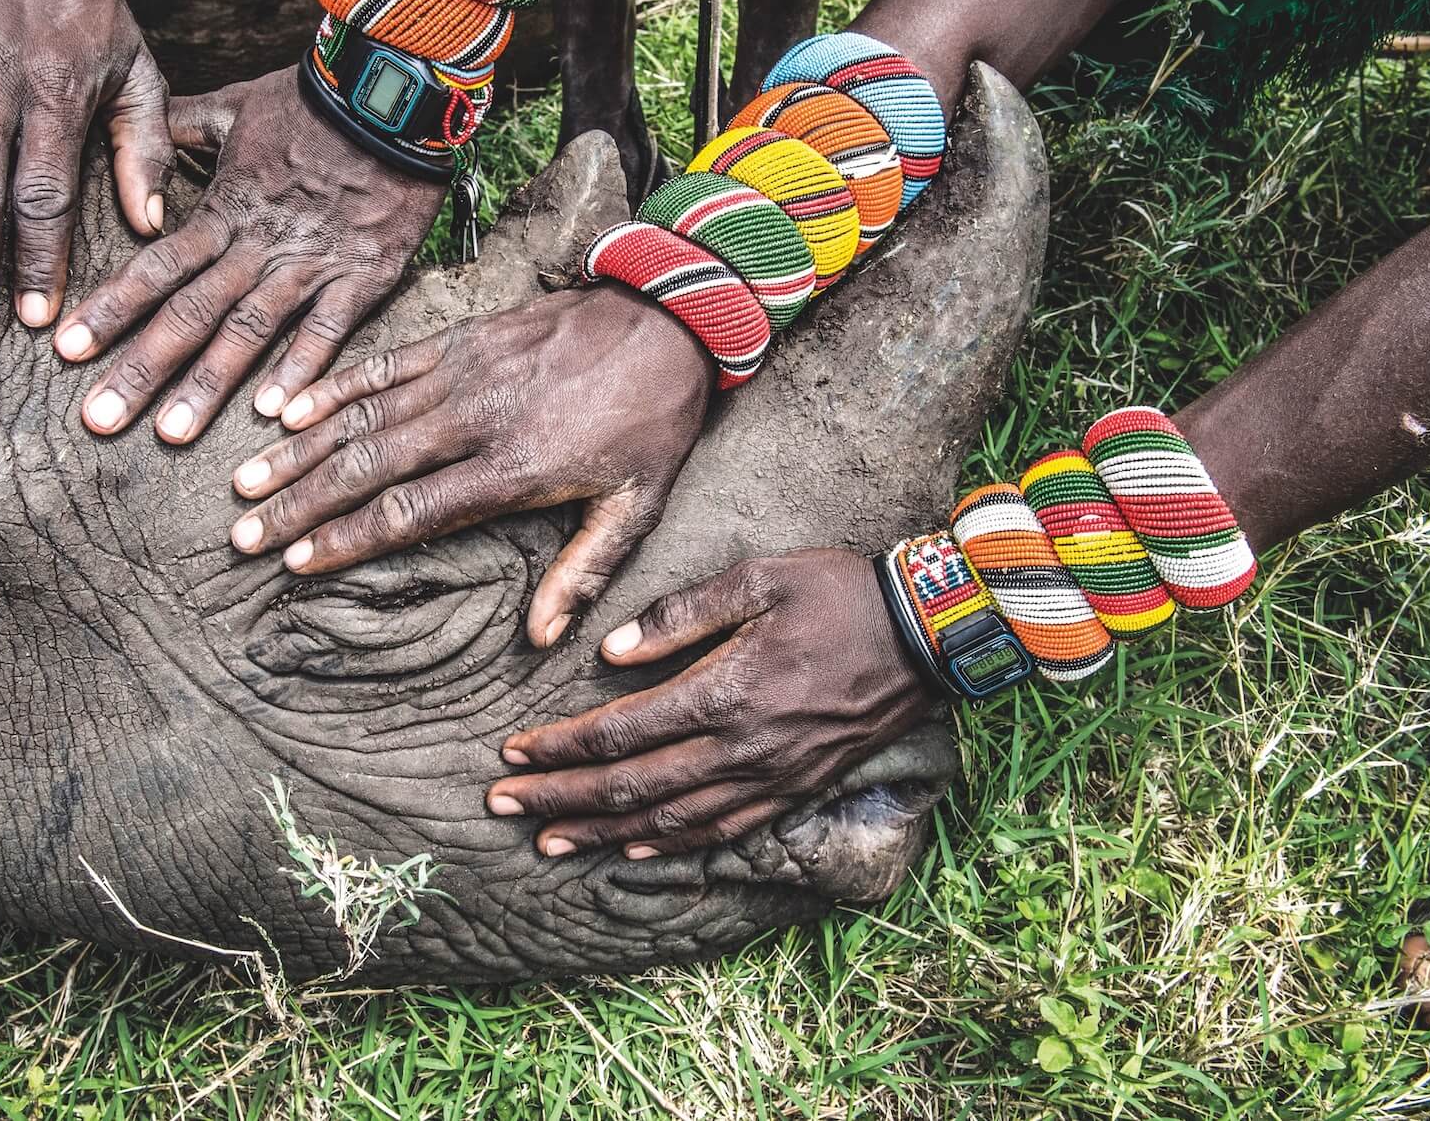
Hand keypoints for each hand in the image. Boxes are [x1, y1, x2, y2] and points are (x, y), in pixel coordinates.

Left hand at [56, 67, 446, 444]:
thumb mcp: (238, 105)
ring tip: (170, 434)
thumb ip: (184, 125)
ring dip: (208, 385)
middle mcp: (258, 247)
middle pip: (189, 314)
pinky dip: (302, 369)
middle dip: (141, 368)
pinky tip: (277, 415)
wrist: (392, 94)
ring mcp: (310, 266)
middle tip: (99, 418)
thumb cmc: (316, 99)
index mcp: (225, 211)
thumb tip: (142, 129)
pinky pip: (329, 330)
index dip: (110, 310)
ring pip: (249, 332)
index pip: (156, 268)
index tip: (66, 349)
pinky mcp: (363, 276)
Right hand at [227, 285, 713, 645]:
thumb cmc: (652, 422)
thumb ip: (583, 573)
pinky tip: (287, 409)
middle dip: (301, 503)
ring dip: (299, 450)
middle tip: (245, 534)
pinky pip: (384, 365)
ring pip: (362, 416)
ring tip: (247, 482)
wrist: (670, 319)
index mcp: (514, 467)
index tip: (299, 561)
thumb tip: (541, 639)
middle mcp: (475, 419)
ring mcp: (462, 373)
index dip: (349, 538)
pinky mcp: (460, 339)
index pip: (411, 511)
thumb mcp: (636, 506)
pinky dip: (333, 388)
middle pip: (368, 466)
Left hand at [487, 549, 935, 857]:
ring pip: (669, 821)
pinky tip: (633, 850)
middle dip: (559, 798)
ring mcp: (770, 778)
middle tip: (501, 806)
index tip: (513, 751)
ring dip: (601, 833)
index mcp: (725, 693)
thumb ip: (680, 616)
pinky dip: (670, 846)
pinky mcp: (795, 789)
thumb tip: (609, 653)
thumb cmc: (840, 593)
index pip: (620, 733)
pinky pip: (722, 832)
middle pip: (630, 788)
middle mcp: (742, 749)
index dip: (560, 747)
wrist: (929, 635)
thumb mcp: (759, 578)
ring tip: (548, 841)